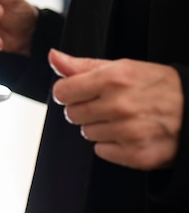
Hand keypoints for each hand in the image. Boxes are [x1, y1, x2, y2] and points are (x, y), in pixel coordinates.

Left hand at [50, 49, 183, 169]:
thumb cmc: (158, 85)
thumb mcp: (122, 67)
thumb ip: (82, 65)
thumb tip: (54, 57)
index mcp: (113, 79)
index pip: (62, 92)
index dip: (68, 91)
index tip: (80, 92)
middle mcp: (119, 105)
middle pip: (71, 114)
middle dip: (85, 109)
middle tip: (107, 104)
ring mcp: (128, 132)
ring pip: (86, 133)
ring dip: (100, 127)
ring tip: (123, 118)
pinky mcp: (136, 154)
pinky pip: (102, 151)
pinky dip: (112, 145)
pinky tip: (129, 133)